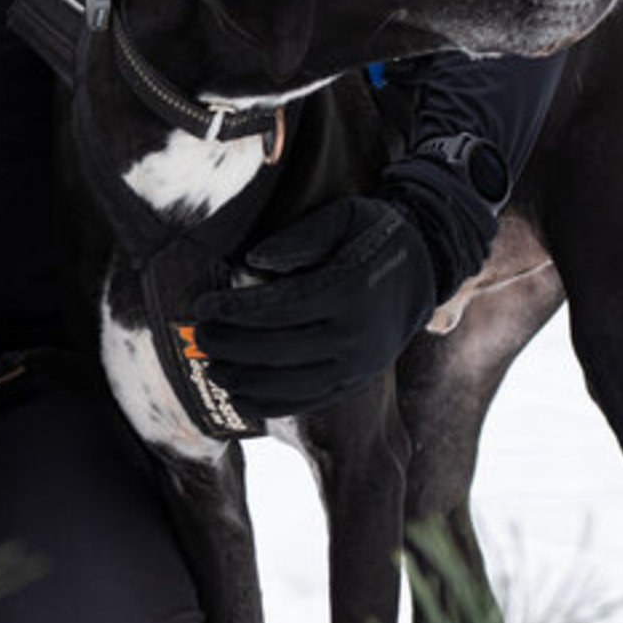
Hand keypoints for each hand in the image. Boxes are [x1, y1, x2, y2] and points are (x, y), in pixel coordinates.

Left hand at [191, 196, 435, 418]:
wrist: (423, 272)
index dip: (236, 309)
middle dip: (231, 345)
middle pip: (280, 348)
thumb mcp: (344, 217)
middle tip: (199, 336)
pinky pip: (309, 402)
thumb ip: (301, 236)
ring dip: (244, 380)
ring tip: (212, 367)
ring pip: (291, 383)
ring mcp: (359, 365)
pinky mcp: (356, 383)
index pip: (280, 306)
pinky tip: (239, 396)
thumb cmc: (372, 237)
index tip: (202, 305)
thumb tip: (255, 262)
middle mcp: (357, 333)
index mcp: (350, 288)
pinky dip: (271, 405)